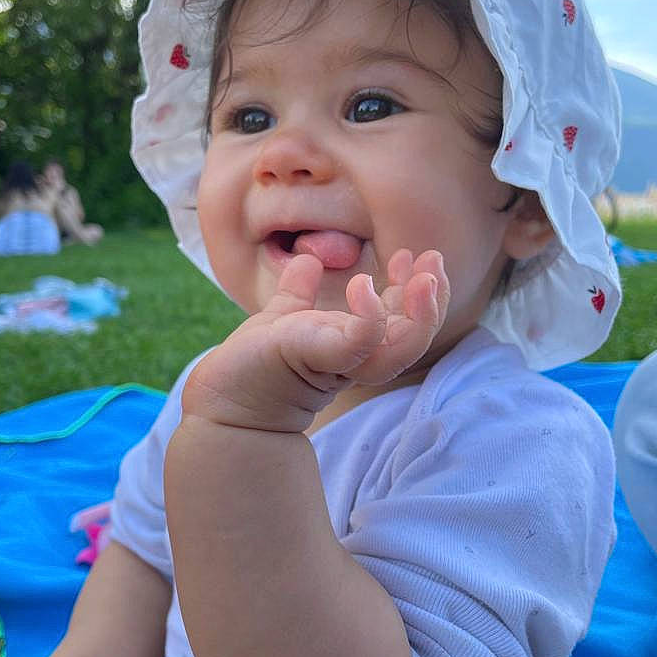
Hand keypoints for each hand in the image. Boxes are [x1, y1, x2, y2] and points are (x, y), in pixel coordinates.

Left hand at [182, 248, 448, 432]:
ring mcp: (340, 366)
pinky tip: (361, 284)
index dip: (414, 290)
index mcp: (352, 346)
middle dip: (432, 299)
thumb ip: (297, 291)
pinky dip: (369, 315)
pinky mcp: (318, 364)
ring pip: (402, 347)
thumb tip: (307, 259)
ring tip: (424, 275)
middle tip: (434, 260)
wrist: (222, 400)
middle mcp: (356, 360)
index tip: (408, 255)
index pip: (401, 320)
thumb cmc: (252, 365)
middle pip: (413, 337)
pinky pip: (359, 342)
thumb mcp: (282, 318)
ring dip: (421, 312)